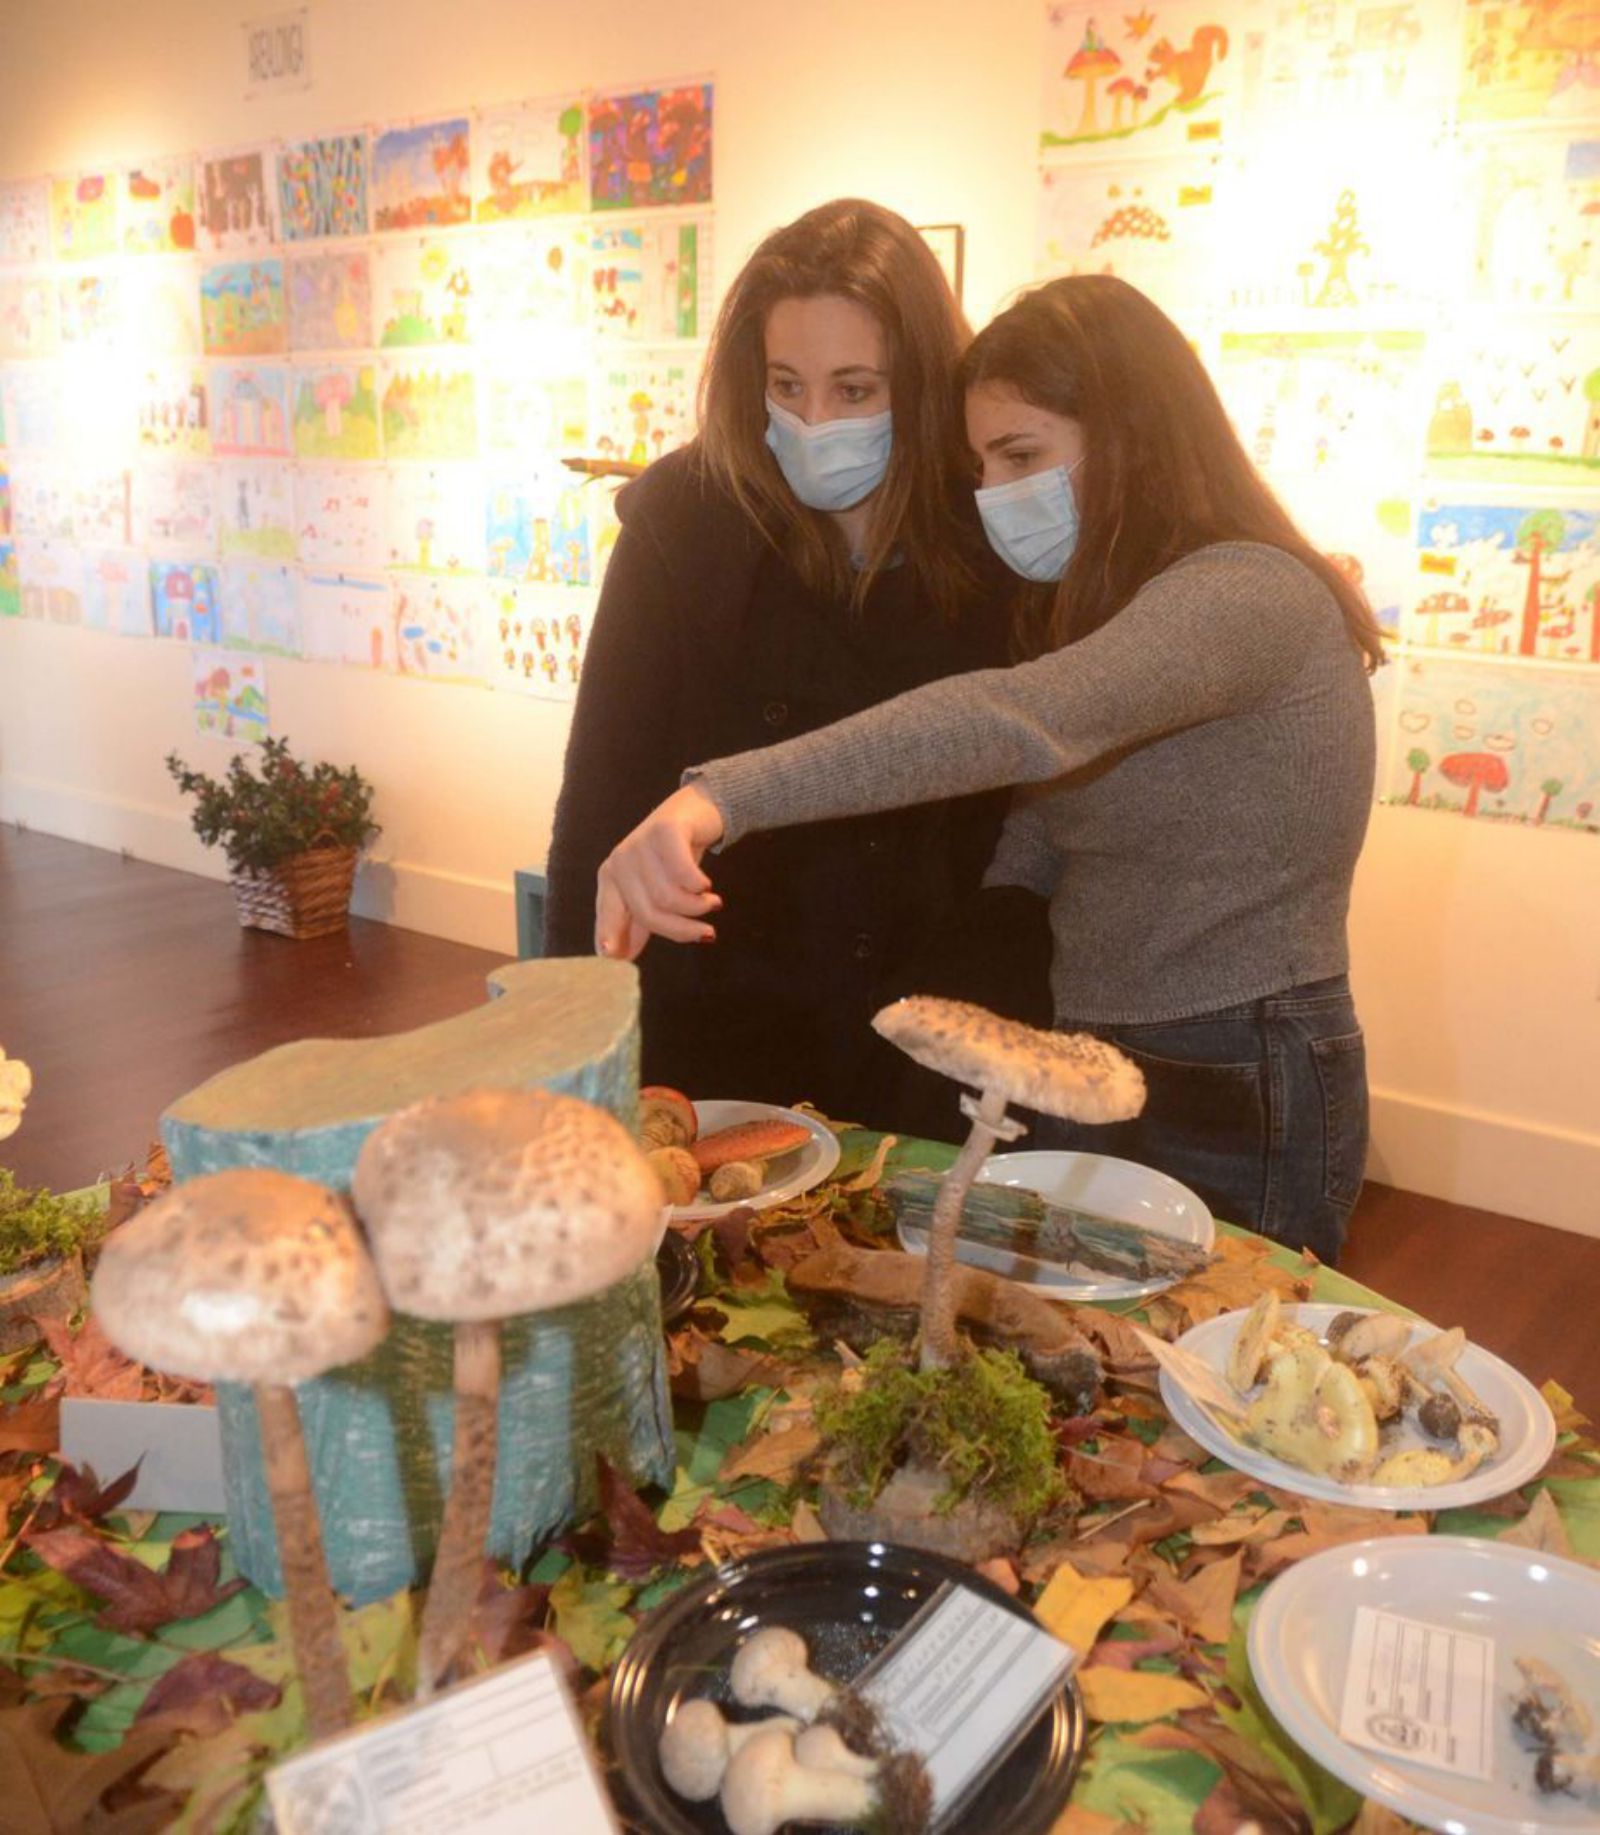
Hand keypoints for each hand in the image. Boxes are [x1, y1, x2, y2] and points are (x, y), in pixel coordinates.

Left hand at [595, 783, 726, 959]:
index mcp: (612, 879)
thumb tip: (621, 957)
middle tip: (706, 932)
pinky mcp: (665, 831)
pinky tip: (706, 885)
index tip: (613, 955)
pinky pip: (683, 874)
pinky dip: (699, 885)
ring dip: (697, 906)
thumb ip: (638, 922)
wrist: (696, 811)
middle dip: (681, 929)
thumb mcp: (654, 891)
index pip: (608, 913)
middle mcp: (620, 862)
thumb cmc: (672, 857)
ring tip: (711, 902)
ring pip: (668, 896)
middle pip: (648, 912)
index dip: (609, 933)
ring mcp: (640, 844)